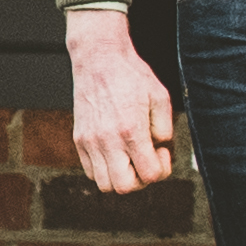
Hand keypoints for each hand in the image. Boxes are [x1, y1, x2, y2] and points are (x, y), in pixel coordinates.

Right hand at [64, 5, 178, 197]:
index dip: (162, 168)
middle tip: (146, 160)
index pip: (150, 174)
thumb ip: (165, 129)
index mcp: (131, 130)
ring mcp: (90, 141)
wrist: (99, 58)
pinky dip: (105, 170)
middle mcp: (108, 140)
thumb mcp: (161, 98)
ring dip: (121, 178)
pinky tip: (115, 152)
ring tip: (130, 158)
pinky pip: (91, 171)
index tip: (161, 151)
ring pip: (105, 184)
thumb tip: (161, 150)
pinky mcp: (79, 138)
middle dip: (141, 180)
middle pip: (125, 187)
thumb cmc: (131, 75)